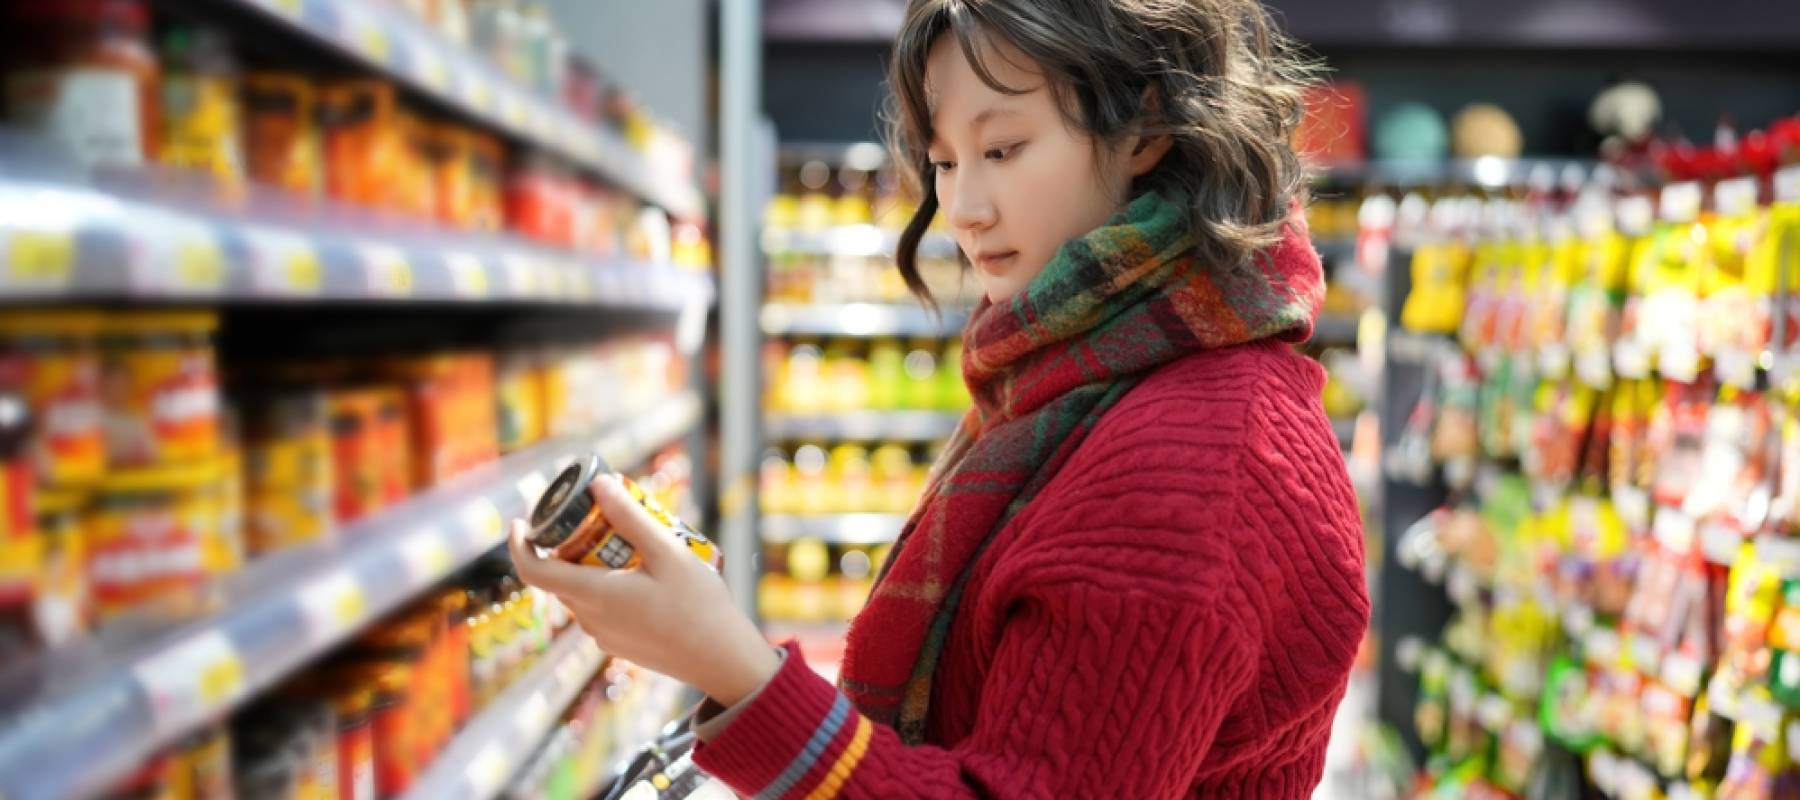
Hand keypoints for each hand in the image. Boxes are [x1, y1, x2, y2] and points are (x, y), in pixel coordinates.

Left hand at [507, 473, 779, 705]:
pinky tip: (645, 575)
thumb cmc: (699, 606)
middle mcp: (591, 619)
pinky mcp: (620, 644)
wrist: (722, 661)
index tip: (520, 522)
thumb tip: (599, 484)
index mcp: (594, 595)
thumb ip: (630, 518)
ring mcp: (604, 636)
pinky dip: (608, 585)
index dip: (519, 545)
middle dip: (570, 544)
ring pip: (583, 591)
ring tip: (630, 543)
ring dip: (592, 565)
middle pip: (561, 576)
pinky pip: (601, 608)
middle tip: (599, 517)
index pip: (534, 571)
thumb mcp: (668, 553)